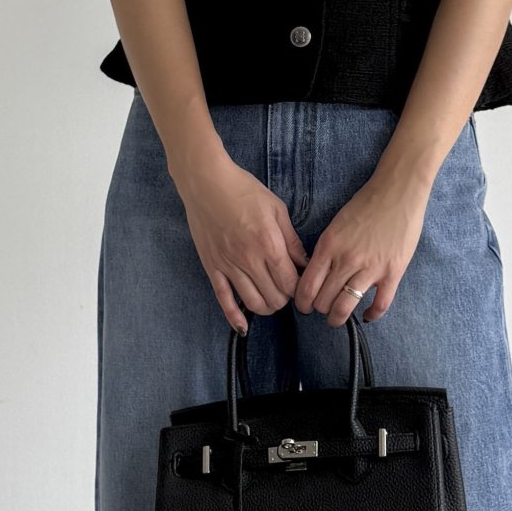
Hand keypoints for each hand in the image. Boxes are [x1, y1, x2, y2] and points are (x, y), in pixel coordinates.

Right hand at [174, 152, 308, 332]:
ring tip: (270, 298)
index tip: (300, 283)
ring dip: (266, 307)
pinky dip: (234, 317)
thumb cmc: (244, 190)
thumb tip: (305, 263)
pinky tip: (243, 327)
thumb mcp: (277, 209)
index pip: (291, 284)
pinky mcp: (213, 268)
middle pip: (275, 298)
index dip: (299, 289)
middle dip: (285, 298)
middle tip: (285, 289)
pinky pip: (223, 299)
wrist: (206, 183)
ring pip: (253, 303)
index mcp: (269, 245)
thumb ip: (292, 240)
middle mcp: (250, 260)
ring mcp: (229, 266)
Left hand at [293, 168, 429, 325]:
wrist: (398, 192)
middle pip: (323, 301)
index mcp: (328, 246)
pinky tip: (367, 315)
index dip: (302, 302)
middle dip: (319, 310)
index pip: (306, 286)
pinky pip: (380, 305)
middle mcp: (346, 260)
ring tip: (337, 318)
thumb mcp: (335, 225)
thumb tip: (316, 274)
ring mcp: (370, 268)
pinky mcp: (392, 272)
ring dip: (337, 318)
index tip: (305, 305)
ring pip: (346, 307)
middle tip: (322, 310)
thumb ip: (326, 250)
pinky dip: (371, 315)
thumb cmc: (366, 205)